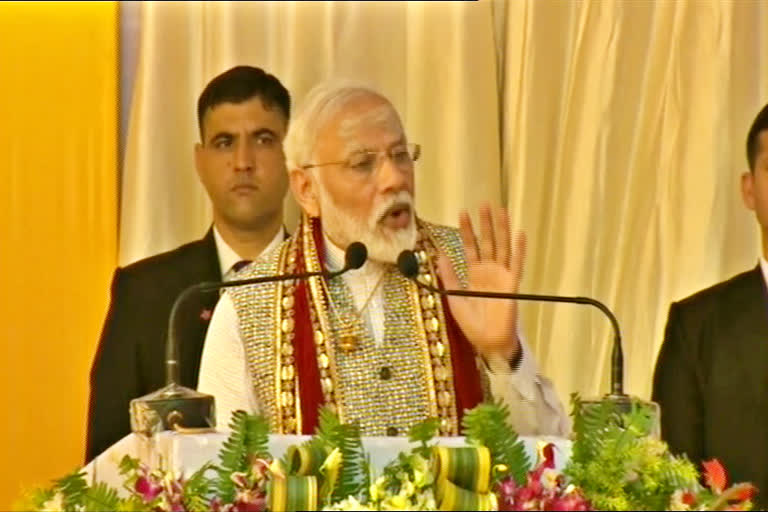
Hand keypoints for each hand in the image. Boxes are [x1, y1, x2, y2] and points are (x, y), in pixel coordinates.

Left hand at [436, 203, 525, 360]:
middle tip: (484, 203)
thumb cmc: (471, 323)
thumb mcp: (454, 297)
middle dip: (485, 223)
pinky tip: (519, 234)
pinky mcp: (512, 283)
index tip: (463, 213)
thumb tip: (438, 255)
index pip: (470, 247)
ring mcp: (502, 275)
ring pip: (502, 247)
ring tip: (501, 211)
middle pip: (487, 242)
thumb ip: (448, 276)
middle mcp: (488, 270)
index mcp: (474, 273)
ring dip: (502, 229)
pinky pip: (516, 263)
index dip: (467, 231)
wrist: (487, 341)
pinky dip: (519, 249)